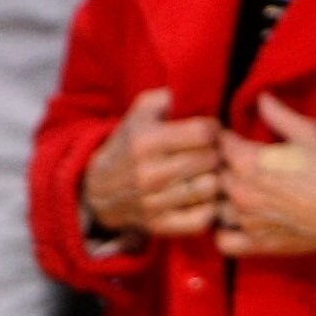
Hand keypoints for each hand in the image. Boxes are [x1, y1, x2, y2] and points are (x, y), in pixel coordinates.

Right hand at [81, 87, 221, 239]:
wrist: (99, 189)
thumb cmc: (130, 142)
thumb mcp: (142, 111)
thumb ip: (170, 96)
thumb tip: (197, 88)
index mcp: (147, 141)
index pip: (205, 133)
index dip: (214, 128)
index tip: (208, 131)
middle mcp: (150, 174)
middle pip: (211, 159)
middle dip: (216, 152)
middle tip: (211, 151)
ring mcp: (155, 203)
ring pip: (211, 188)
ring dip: (215, 178)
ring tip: (208, 172)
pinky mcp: (161, 226)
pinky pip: (203, 218)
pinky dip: (209, 207)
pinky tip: (202, 196)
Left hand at [217, 95, 315, 261]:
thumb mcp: (309, 133)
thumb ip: (279, 114)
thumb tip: (261, 96)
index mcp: (249, 161)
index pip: (216, 144)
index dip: (224, 138)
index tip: (233, 138)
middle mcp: (240, 191)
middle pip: (211, 175)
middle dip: (220, 167)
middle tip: (236, 164)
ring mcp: (244, 220)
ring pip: (213, 206)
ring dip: (221, 198)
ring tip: (237, 192)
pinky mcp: (254, 244)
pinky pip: (221, 240)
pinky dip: (224, 231)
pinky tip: (236, 222)